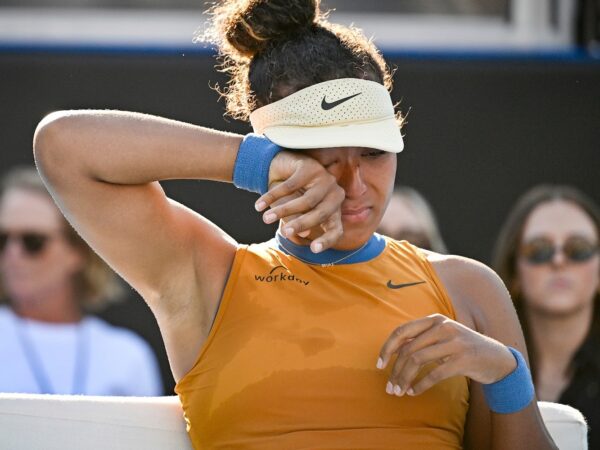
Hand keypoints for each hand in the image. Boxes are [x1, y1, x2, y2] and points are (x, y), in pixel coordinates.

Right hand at [254, 151, 344, 252]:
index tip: (313, 249)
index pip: (335, 230)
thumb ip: (297, 222)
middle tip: (284, 233)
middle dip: (301, 224)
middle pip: (321, 214)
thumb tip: (303, 235)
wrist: (279, 169)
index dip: (326, 241)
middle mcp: (335, 195)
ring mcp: (325, 179)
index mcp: (334, 211)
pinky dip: (273, 196)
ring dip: (283, 211)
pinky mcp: (310, 166)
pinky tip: (259, 205)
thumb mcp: (292, 213)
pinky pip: (291, 185)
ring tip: (265, 219)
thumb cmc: (289, 196)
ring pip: (307, 201)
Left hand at [376, 314, 516, 396]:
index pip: (402, 331)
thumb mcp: (442, 338)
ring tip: (399, 392)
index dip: (387, 348)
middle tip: (389, 387)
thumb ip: (421, 340)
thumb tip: (393, 351)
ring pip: (418, 361)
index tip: (379, 365)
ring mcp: (454, 342)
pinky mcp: (463, 360)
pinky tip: (414, 392)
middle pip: (408, 349)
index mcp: (435, 320)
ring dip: (405, 379)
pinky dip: (420, 385)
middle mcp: (443, 327)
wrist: (497, 358)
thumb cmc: (462, 349)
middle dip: (395, 371)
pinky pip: (434, 374)